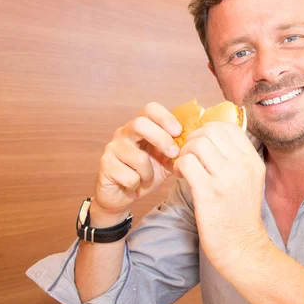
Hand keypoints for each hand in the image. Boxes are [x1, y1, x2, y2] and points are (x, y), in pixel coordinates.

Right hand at [94, 102, 181, 225]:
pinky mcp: (105, 165)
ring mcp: (112, 148)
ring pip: (138, 157)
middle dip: (162, 140)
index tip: (179, 132)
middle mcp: (124, 133)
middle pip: (140, 124)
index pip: (150, 109)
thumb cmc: (146, 173)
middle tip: (174, 154)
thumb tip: (199, 140)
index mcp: (140, 127)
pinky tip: (134, 184)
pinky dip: (137, 184)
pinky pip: (129, 176)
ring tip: (147, 177)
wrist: (123, 195)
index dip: (166, 118)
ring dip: (149, 173)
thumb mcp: (167, 160)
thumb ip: (178, 148)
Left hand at [173, 122, 266, 274]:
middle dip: (194, 139)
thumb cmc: (240, 214)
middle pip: (210, 131)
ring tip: (185, 167)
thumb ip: (237, 159)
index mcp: (253, 161)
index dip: (209, 131)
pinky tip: (181, 176)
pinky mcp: (209, 193)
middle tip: (189, 155)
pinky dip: (179, 166)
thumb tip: (213, 138)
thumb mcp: (250, 181)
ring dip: (185, 152)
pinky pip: (187, 163)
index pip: (229, 128)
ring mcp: (226, 179)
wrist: (241, 246)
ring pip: (197, 144)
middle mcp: (242, 166)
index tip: (202, 145)